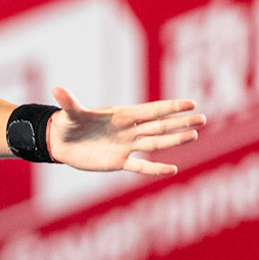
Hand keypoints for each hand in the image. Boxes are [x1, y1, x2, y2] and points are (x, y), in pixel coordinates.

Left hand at [48, 86, 205, 176]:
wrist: (61, 142)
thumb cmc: (68, 123)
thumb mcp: (69, 113)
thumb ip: (68, 102)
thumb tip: (56, 89)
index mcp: (122, 115)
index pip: (151, 110)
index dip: (170, 107)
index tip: (190, 104)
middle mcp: (128, 130)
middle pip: (159, 125)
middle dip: (180, 122)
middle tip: (202, 119)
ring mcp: (126, 146)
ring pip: (155, 143)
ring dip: (173, 140)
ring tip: (194, 136)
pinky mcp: (118, 161)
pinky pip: (140, 166)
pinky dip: (155, 168)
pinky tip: (172, 170)